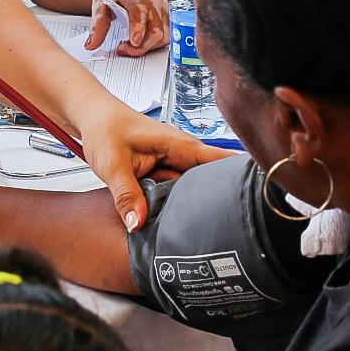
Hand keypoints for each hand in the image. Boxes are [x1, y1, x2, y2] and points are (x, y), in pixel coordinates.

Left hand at [75, 106, 229, 230]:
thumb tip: (138, 223)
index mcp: (179, 145)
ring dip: (198, 207)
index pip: (221, 161)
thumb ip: (126, 194)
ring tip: (212, 232)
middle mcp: (182, 155)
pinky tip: (181, 225)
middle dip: (222, 201)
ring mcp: (173, 165)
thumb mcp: (112, 163)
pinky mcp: (163, 174)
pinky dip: (178, 206)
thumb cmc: (104, 127)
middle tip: (232, 229)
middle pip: (212, 181)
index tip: (257, 197)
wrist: (91, 117)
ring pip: (194, 190)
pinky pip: (177, 193)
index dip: (241, 177)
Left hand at [88, 0, 168, 56]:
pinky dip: (155, 42)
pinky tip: (141, 42)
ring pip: (164, 34)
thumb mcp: (100, 4)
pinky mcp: (165, 13)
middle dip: (141, 46)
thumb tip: (92, 44)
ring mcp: (161, 7)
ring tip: (131, 46)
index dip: (139, 28)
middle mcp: (151, 0)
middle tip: (123, 48)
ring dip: (149, 46)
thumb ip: (97, 26)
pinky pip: (166, 33)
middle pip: (156, 29)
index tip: (134, 41)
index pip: (140, 12)